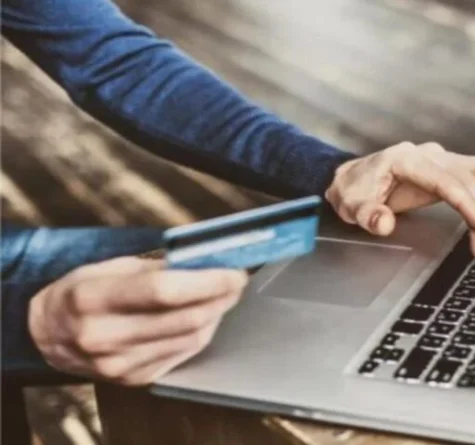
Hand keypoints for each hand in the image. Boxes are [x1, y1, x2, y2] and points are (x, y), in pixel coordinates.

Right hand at [28, 257, 247, 385]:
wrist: (48, 334)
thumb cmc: (81, 292)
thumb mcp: (107, 267)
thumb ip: (155, 266)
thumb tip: (206, 261)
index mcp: (92, 299)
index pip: (165, 291)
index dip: (208, 281)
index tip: (233, 269)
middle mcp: (104, 337)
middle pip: (186, 318)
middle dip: (222, 296)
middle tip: (238, 279)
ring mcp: (119, 365)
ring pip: (192, 338)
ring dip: (217, 313)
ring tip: (225, 294)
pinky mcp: (134, 379)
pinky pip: (184, 353)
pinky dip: (203, 331)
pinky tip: (206, 315)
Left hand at [325, 142, 474, 260]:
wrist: (354, 179)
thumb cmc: (355, 190)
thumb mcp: (352, 206)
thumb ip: (367, 215)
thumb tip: (384, 224)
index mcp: (407, 160)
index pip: (447, 180)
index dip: (469, 203)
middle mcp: (430, 155)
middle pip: (474, 174)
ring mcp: (443, 160)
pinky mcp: (451, 171)